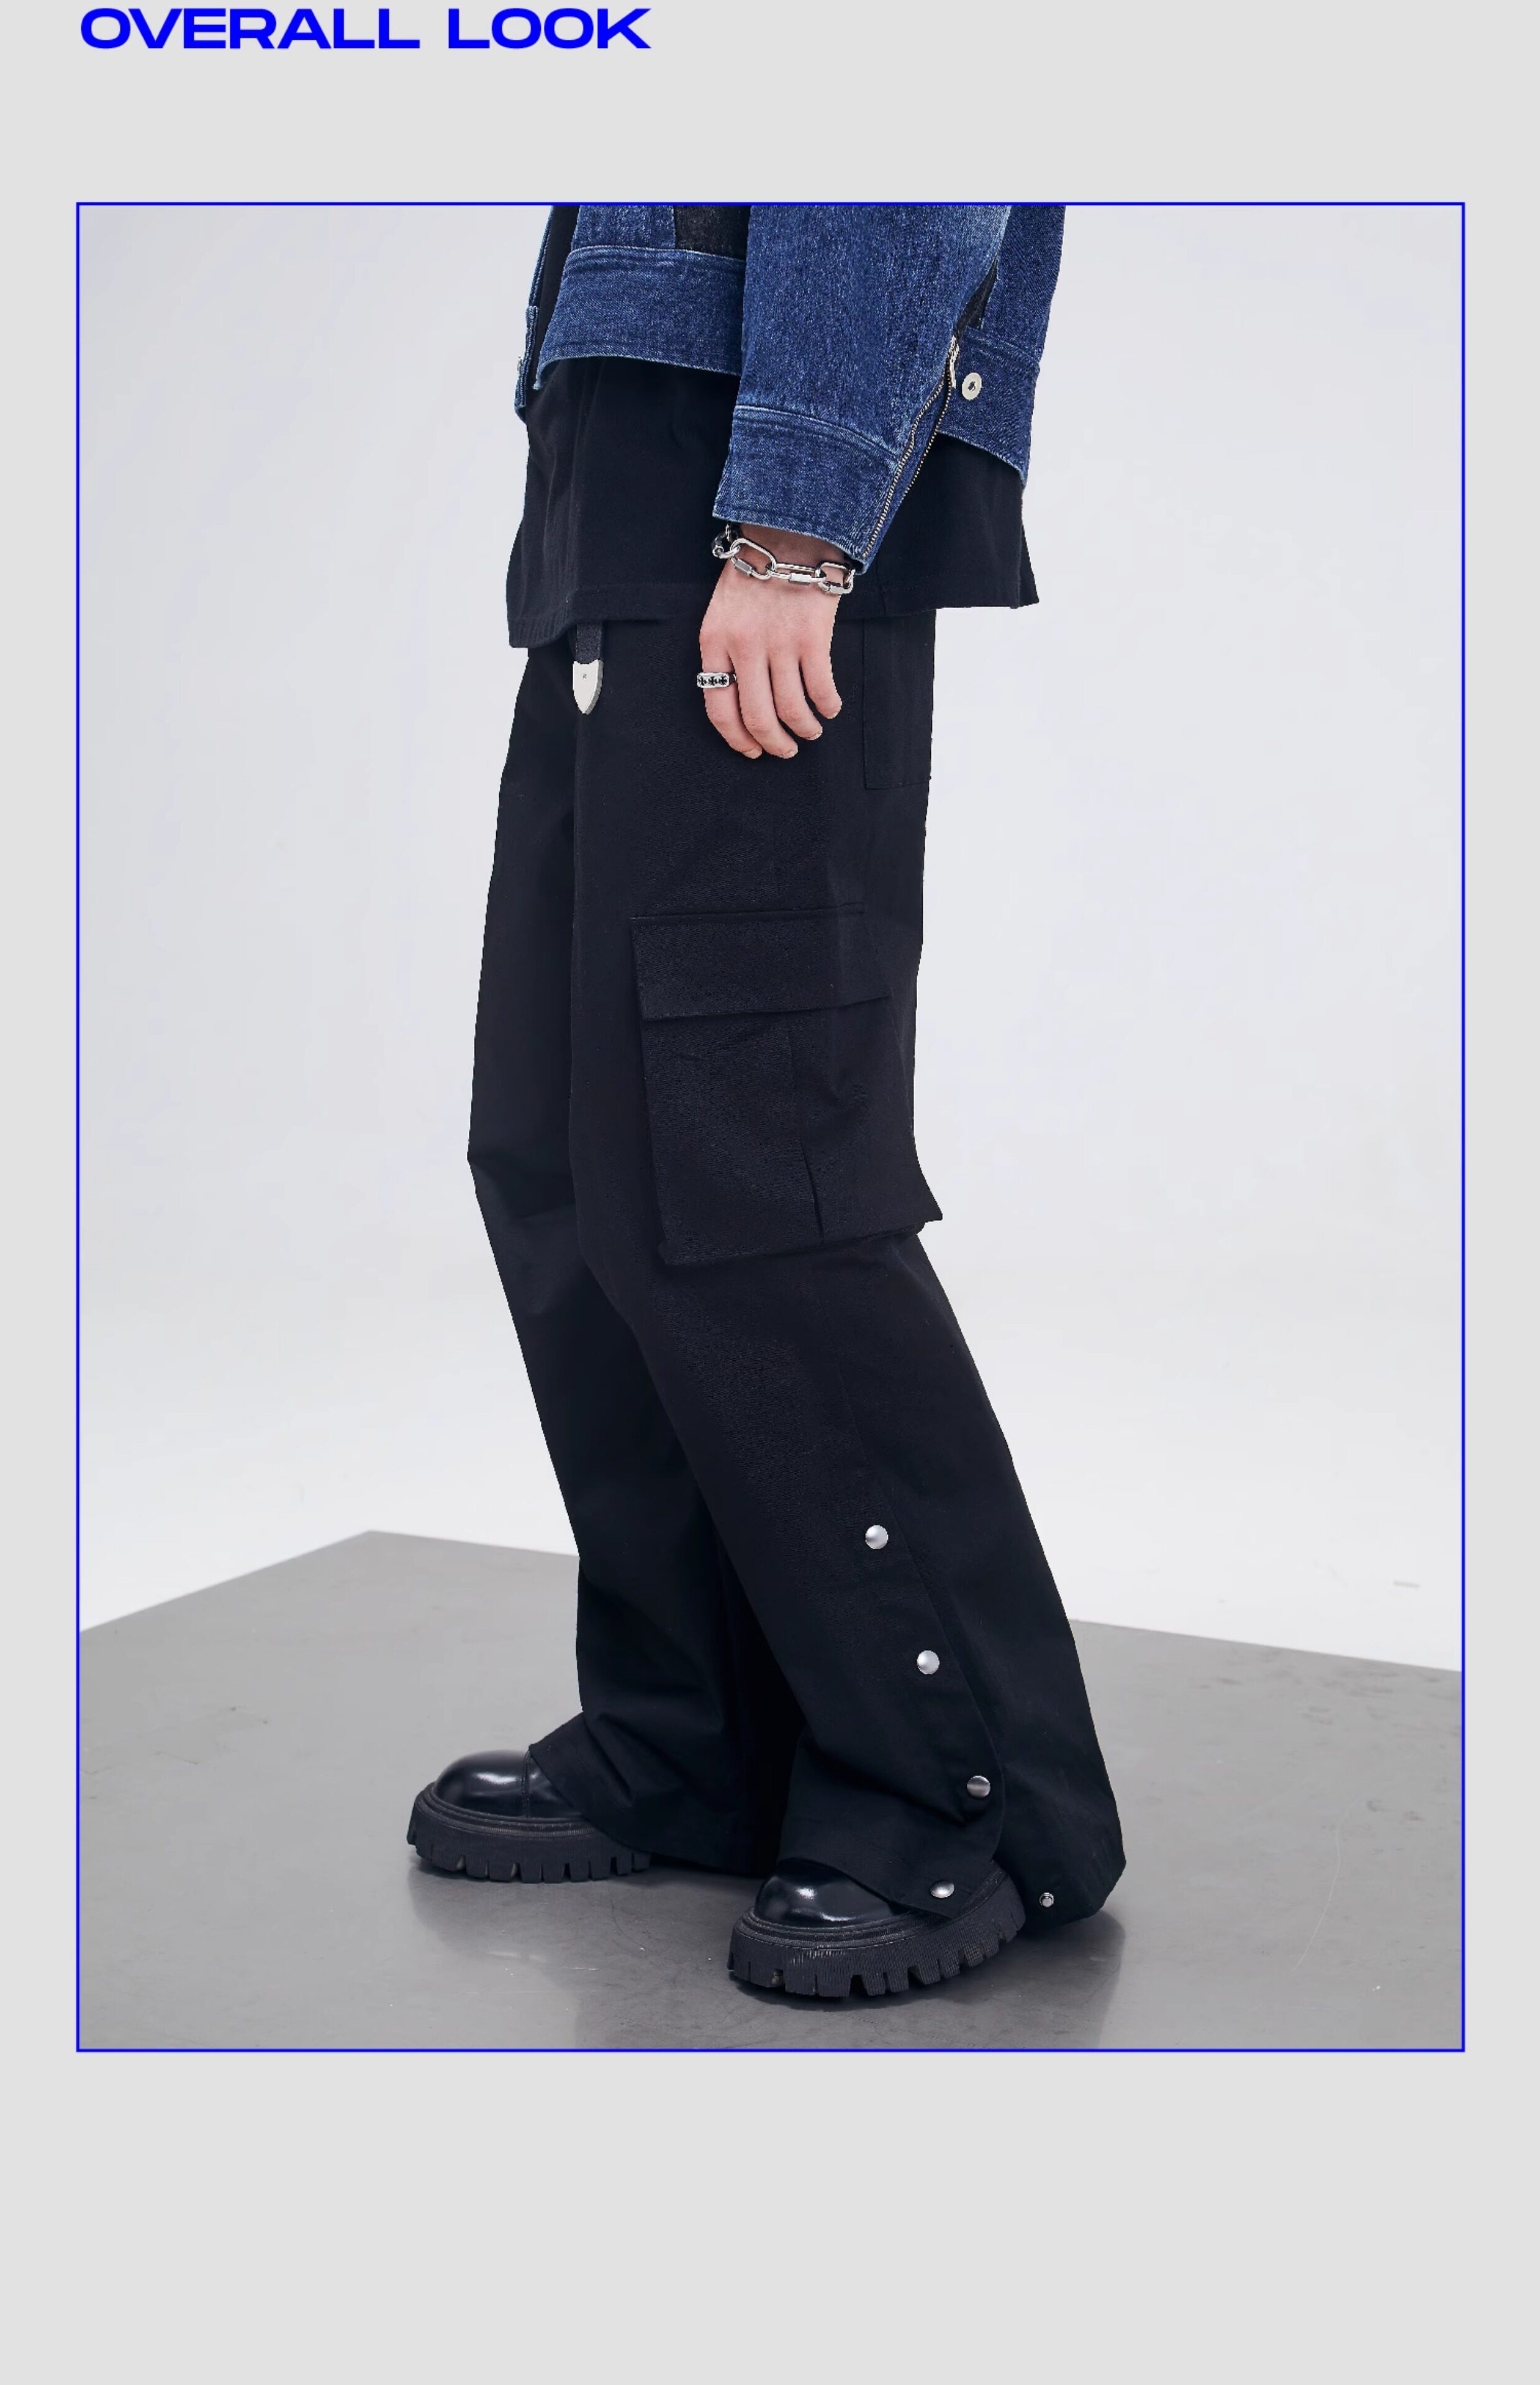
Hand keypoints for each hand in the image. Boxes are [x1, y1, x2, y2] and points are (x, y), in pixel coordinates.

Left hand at [698, 526, 845, 758]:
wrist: (787, 534)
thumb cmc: (755, 577)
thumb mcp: (723, 613)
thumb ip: (725, 654)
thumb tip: (741, 705)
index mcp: (714, 642)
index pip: (718, 708)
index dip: (736, 738)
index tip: (751, 750)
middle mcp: (743, 646)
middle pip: (756, 717)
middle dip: (773, 745)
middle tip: (784, 752)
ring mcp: (778, 643)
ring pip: (791, 709)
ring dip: (804, 729)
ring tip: (811, 731)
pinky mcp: (811, 637)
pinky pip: (820, 687)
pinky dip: (827, 705)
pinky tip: (829, 707)